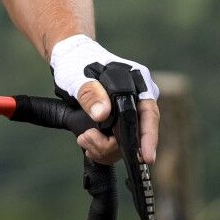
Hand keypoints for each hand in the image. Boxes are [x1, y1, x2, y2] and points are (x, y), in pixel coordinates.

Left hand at [49, 35, 158, 165]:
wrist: (70, 62)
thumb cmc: (76, 63)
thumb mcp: (77, 75)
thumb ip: (90, 93)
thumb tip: (102, 113)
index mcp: (137, 82)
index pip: (149, 113)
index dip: (149, 137)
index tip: (147, 157)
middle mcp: (138, 99)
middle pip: (138, 134)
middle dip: (113, 145)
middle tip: (89, 141)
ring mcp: (130, 113)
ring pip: (125, 144)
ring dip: (103, 148)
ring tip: (84, 138)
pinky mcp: (119, 125)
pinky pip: (117, 146)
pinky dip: (101, 149)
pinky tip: (88, 141)